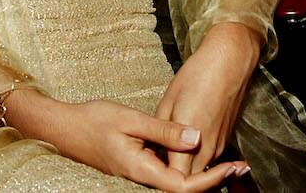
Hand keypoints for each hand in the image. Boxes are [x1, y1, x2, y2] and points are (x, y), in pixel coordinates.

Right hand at [3, 89, 245, 191]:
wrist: (63, 128)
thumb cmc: (94, 120)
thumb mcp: (132, 119)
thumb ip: (164, 131)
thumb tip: (196, 138)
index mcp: (142, 170)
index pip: (184, 187)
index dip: (212, 180)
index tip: (234, 167)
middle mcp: (142, 178)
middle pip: (184, 190)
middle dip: (214, 181)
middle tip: (241, 166)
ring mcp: (140, 174)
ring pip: (177, 183)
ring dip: (203, 175)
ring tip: (230, 162)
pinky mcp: (138, 167)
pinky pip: (167, 174)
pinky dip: (188, 168)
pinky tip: (200, 153)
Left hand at [156, 22, 260, 174]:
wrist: (229, 61)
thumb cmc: (197, 76)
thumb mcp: (168, 103)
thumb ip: (162, 134)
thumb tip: (153, 149)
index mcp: (190, 143)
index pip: (176, 181)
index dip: (163, 180)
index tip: (151, 170)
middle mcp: (208, 150)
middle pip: (190, 181)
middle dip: (173, 177)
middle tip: (156, 162)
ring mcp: (219, 145)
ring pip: (199, 170)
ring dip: (185, 167)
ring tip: (166, 152)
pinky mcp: (225, 139)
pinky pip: (208, 158)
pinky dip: (195, 158)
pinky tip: (183, 142)